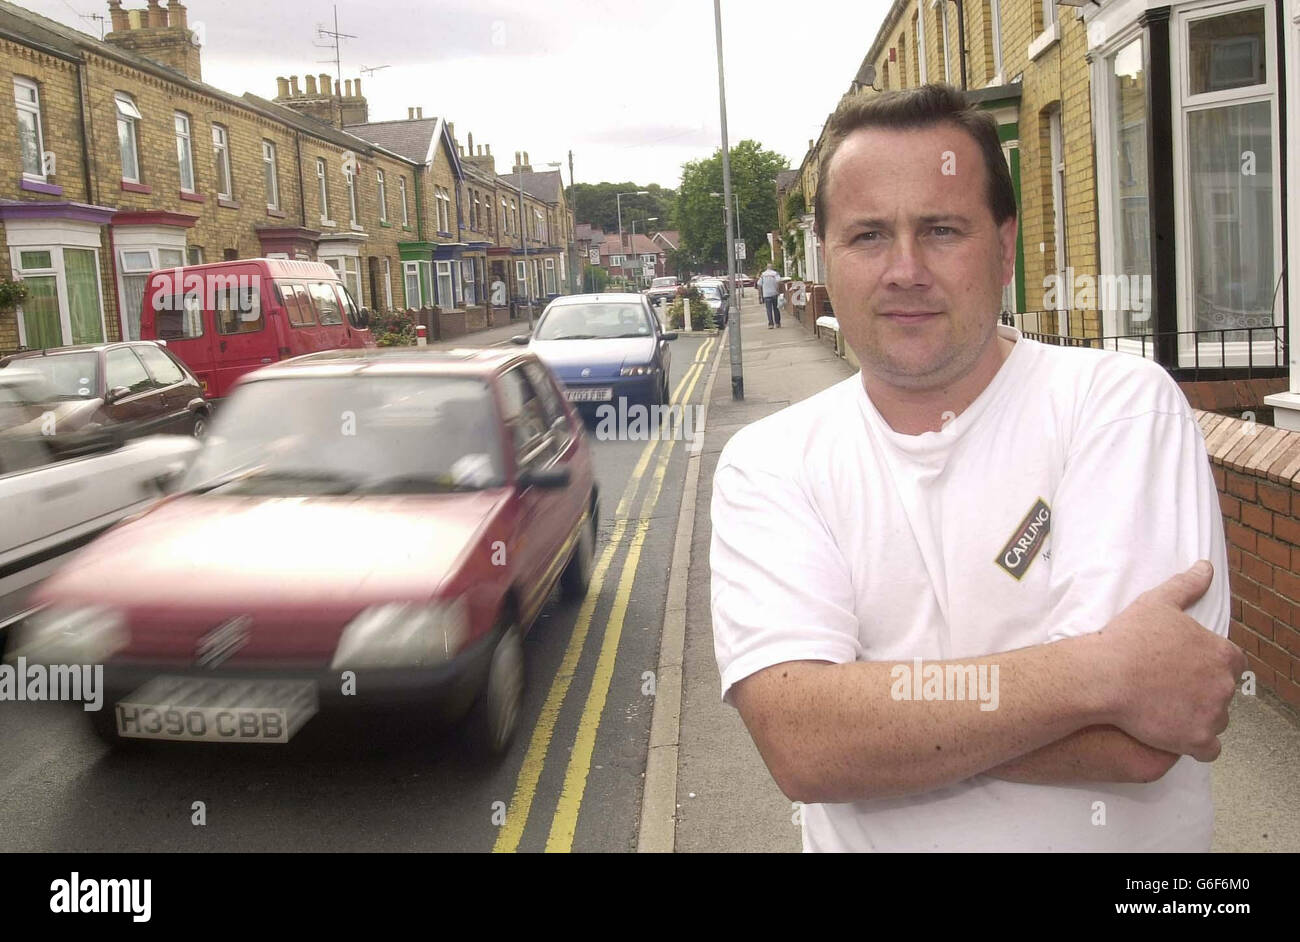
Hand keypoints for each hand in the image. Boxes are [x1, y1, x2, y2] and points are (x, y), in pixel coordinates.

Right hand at [1093, 560, 1244, 760]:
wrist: (1104, 677)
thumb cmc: (1128, 639)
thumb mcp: (1157, 603)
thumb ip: (1187, 585)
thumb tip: (1206, 567)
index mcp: (1221, 653)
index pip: (1231, 663)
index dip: (1208, 665)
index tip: (1185, 667)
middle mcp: (1224, 685)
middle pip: (1223, 692)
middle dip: (1203, 691)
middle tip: (1170, 688)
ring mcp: (1212, 714)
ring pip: (1216, 720)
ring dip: (1198, 717)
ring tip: (1166, 709)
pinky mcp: (1196, 740)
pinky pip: (1208, 750)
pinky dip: (1194, 744)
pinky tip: (1174, 733)